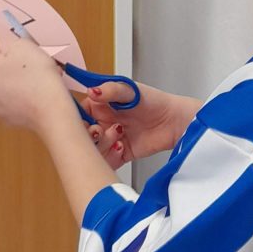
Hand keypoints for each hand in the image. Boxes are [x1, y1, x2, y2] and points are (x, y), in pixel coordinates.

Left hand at [0, 38, 69, 130]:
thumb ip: (11, 45)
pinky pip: (13, 107)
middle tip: (34, 71)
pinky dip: (22, 103)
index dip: (14, 54)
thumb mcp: (23, 44)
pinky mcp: (5, 121)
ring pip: (6, 92)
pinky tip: (36, 100)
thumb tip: (8, 51)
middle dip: (15, 72)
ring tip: (38, 86)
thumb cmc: (36, 73)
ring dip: (18, 88)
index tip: (28, 58)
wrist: (49, 107)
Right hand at [80, 82, 198, 164]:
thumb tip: (91, 91)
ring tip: (118, 136)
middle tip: (99, 131)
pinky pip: (106, 161)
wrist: (174, 122)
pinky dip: (111, 156)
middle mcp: (102, 122)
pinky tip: (122, 146)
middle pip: (83, 134)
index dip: (78, 120)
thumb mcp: (130, 90)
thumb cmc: (154, 101)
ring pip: (93, 149)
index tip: (85, 122)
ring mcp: (110, 139)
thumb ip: (110, 90)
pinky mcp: (119, 153)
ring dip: (102, 145)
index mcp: (100, 105)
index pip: (78, 114)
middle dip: (89, 135)